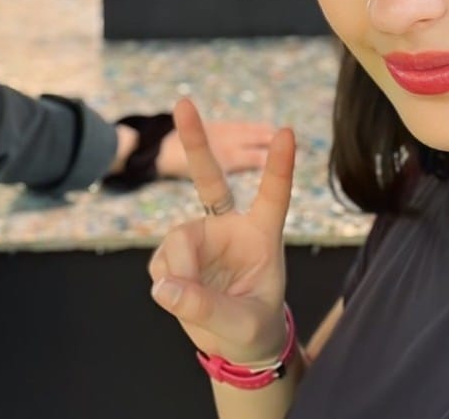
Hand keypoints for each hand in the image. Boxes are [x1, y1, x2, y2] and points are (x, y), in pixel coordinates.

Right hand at [149, 97, 295, 365]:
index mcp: (263, 235)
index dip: (280, 165)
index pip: (275, 195)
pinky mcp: (179, 254)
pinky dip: (166, 282)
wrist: (237, 344)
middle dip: (196, 141)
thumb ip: (206, 307)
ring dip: (177, 270)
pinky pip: (161, 262)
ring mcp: (202, 237)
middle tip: (183, 103)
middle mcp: (230, 227)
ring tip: (185, 298)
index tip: (287, 132)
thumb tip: (162, 288)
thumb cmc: (255, 326)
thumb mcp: (243, 324)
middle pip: (210, 180)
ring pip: (177, 240)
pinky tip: (177, 294)